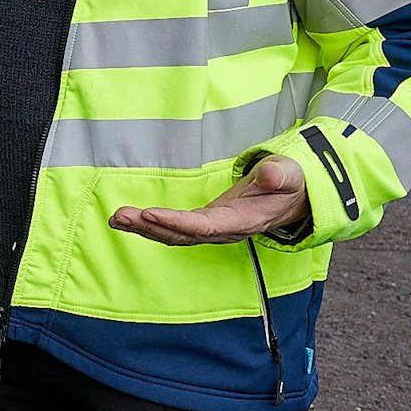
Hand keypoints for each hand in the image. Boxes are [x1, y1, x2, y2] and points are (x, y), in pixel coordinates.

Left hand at [109, 156, 308, 245]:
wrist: (294, 198)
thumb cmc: (290, 184)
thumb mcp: (289, 175)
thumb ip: (280, 175)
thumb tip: (270, 177)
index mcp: (242, 221)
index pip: (205, 226)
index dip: (177, 222)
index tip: (149, 214)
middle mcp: (223, 230)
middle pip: (181, 234)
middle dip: (149, 227)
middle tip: (119, 216)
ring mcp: (212, 229)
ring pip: (174, 234)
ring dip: (143, 227)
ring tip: (115, 218)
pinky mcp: (205, 223)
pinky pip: (174, 229)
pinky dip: (150, 225)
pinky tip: (128, 219)